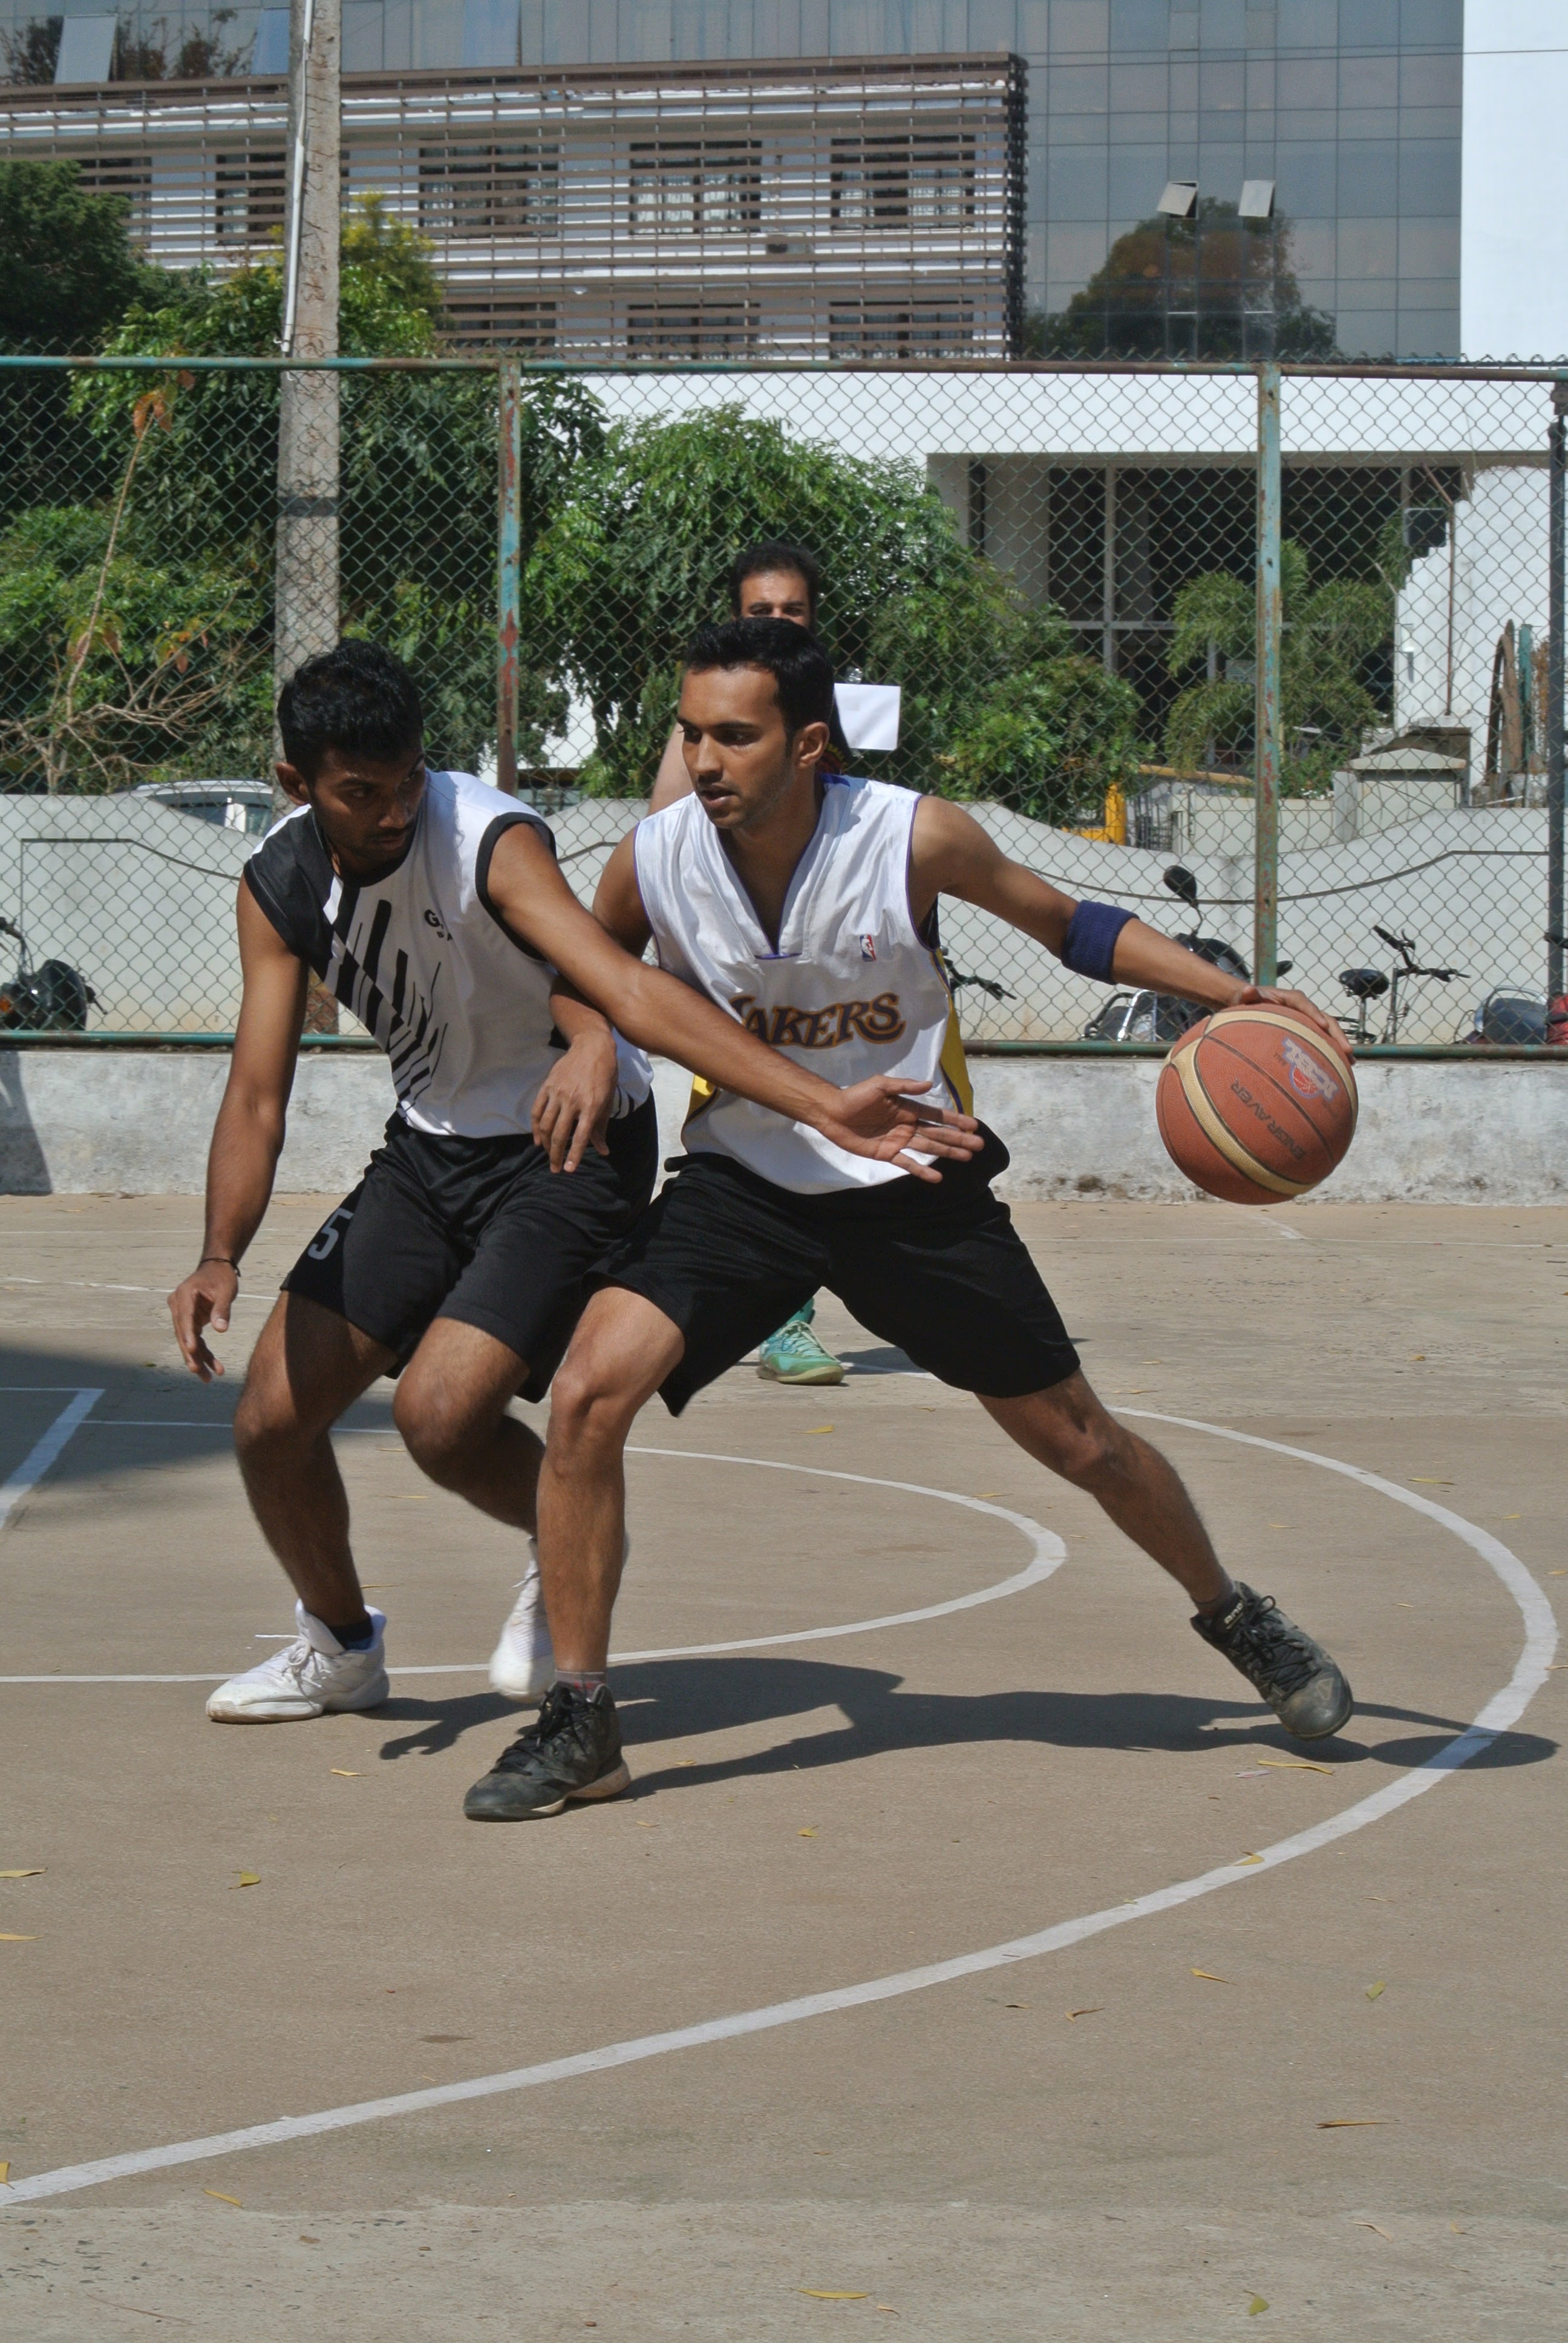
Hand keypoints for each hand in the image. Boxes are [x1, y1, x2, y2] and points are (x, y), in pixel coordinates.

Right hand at [168, 1259, 238, 1382]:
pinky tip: (213, 1368)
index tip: (191, 1349)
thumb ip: (223, 1308)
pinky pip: (195, 1340)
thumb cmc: (221, 1277)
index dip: (187, 1334)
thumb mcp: (226, 1290)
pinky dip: (204, 1354)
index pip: (185, 1317)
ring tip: (208, 1378)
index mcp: (185, 1294)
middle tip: (198, 1372)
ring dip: (198, 1359)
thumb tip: (221, 1329)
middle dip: (191, 1354)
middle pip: (183, 1333)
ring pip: (188, 1341)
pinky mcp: (189, 1321)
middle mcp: (178, 1305)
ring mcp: (182, 1314)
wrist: (216, 1268)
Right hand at [531, 1031, 619, 1171]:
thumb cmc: (605, 1076)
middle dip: (556, 1155)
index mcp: (591, 1106)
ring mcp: (558, 1093)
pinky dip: (535, 1127)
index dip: (574, 1155)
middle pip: (559, 1134)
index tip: (569, 1170)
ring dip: (545, 1144)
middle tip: (555, 1168)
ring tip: (547, 1155)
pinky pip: (537, 1110)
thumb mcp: (608, 1102)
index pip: (580, 1137)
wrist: (592, 1047)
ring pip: (546, 1124)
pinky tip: (537, 1139)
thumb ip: (601, 1128)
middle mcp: (572, 1101)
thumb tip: (602, 1151)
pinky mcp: (547, 1086)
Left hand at [809, 1077, 983, 1184]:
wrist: (833, 1113)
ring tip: (967, 1158)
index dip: (955, 1120)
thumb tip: (929, 1084)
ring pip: (928, 1148)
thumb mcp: (879, 1085)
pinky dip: (922, 1171)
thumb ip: (904, 1086)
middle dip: (958, 1139)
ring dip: (948, 1153)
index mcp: (908, 1108)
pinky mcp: (887, 1154)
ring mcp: (898, 1141)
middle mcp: (907, 1125)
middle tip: (979, 1145)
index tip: (973, 1125)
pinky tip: (937, 1177)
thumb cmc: (855, 1096)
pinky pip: (907, 1163)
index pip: (937, 1115)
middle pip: (938, 1133)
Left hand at [1236, 984, 1354, 1063]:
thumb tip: (1248, 990)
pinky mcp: (1310, 1030)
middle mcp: (1306, 1008)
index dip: (1315, 1015)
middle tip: (1347, 1051)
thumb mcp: (1247, 997)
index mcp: (1293, 999)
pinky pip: (1324, 1040)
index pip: (1307, 1006)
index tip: (1323, 1026)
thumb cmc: (1250, 1001)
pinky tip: (1342, 1067)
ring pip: (1329, 1031)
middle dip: (1337, 1035)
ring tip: (1351, 1062)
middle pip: (1326, 1020)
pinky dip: (1333, 1051)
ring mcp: (1310, 1020)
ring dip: (1340, 1045)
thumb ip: (1249, 995)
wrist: (1253, 1005)